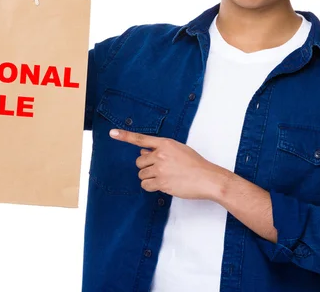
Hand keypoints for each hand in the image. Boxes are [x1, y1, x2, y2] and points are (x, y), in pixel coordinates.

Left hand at [109, 129, 228, 199]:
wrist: (207, 178)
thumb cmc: (195, 164)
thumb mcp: (179, 149)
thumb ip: (161, 149)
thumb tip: (143, 153)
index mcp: (165, 143)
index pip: (141, 139)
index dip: (125, 136)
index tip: (112, 133)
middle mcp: (160, 155)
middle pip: (139, 162)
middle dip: (146, 167)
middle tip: (159, 169)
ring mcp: (160, 169)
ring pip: (142, 174)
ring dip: (149, 177)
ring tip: (164, 177)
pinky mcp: (161, 183)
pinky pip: (146, 185)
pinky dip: (151, 186)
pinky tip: (162, 185)